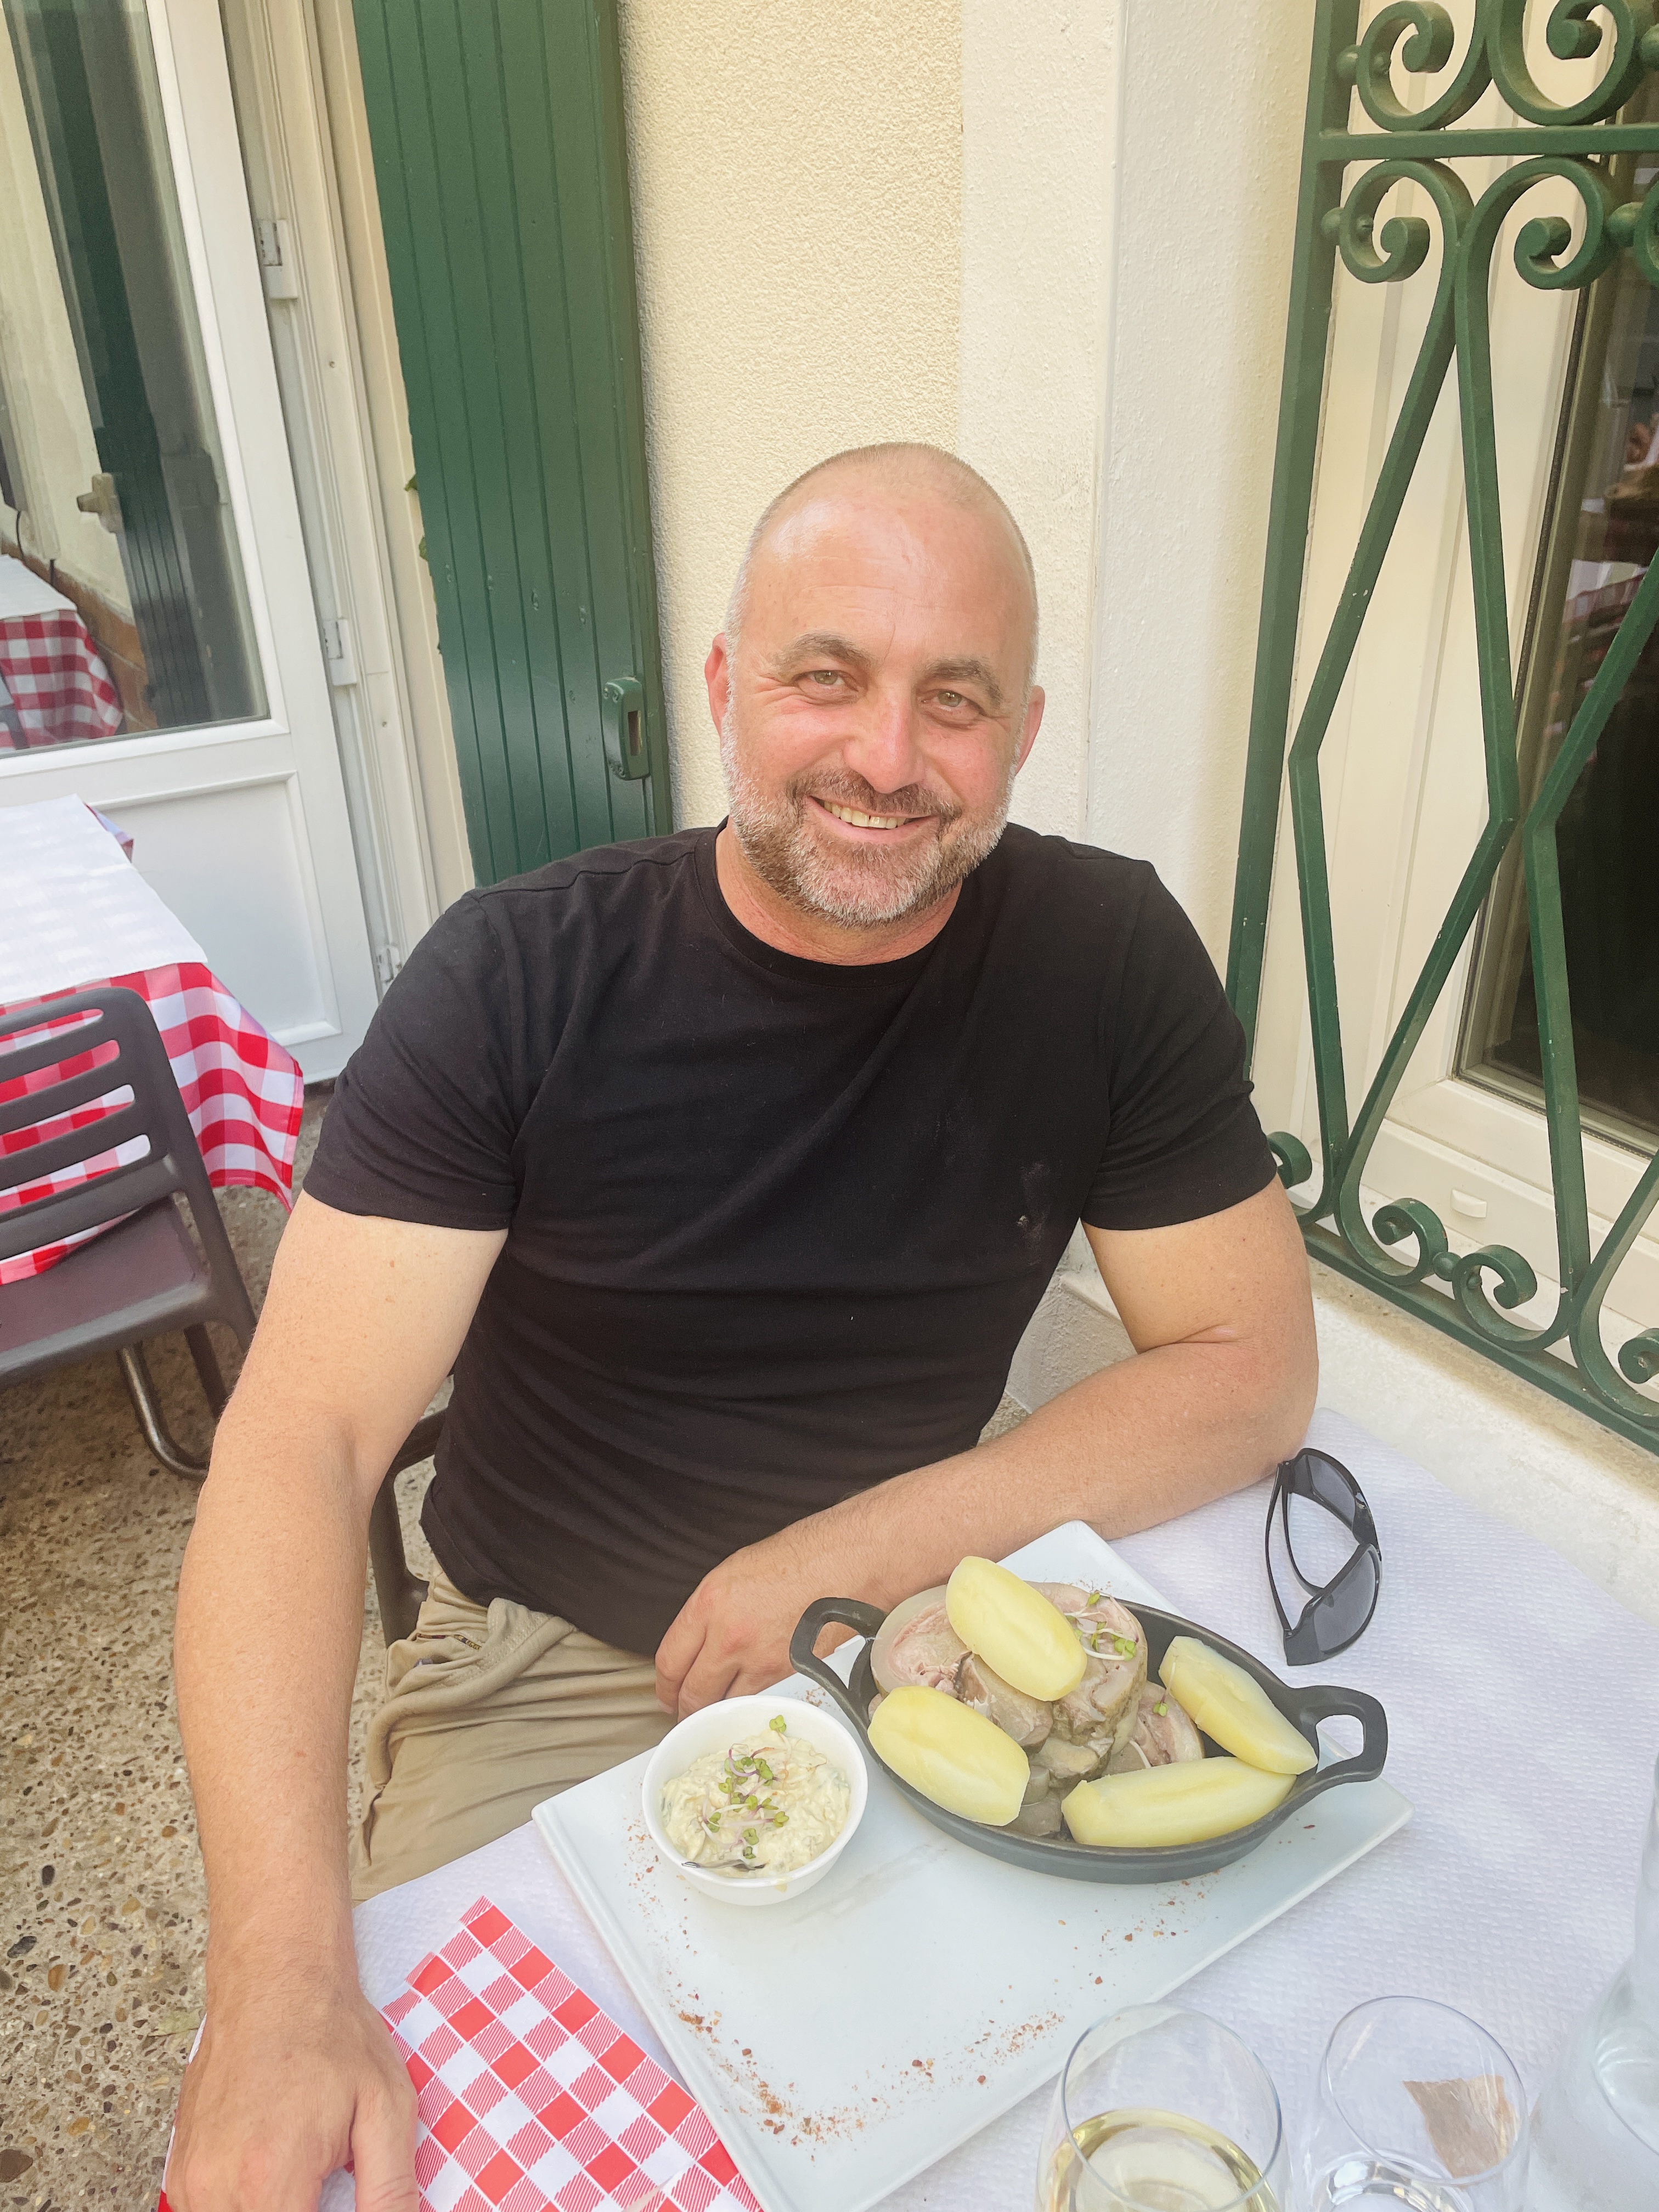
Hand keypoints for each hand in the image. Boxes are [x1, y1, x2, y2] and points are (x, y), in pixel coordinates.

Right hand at [165, 1968, 415, 2211]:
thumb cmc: (331, 2034)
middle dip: (302, 2210)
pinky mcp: (179, 2169)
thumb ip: (390, 2191)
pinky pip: (208, 2210)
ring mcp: (190, 2180)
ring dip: (272, 2208)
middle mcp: (217, 2188)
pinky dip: (242, 2202)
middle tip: (324, 2182)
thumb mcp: (387, 2108)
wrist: (275, 1978)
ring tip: (302, 2171)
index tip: (336, 2199)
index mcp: (271, 2180)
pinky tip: (272, 2165)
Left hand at [654, 1517, 863, 1716]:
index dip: (664, 1686)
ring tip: (719, 1709)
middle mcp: (729, 1634)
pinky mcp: (787, 1674)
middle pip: (693, 1692)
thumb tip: (698, 1643)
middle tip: (686, 1711)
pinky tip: (750, 1700)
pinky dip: (750, 1705)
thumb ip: (711, 1611)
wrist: (847, 1562)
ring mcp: (759, 1658)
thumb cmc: (800, 1558)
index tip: (666, 1693)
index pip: (669, 1660)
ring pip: (725, 1704)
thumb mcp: (736, 1573)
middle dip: (685, 1708)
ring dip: (719, 1711)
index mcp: (709, 1603)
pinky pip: (757, 1701)